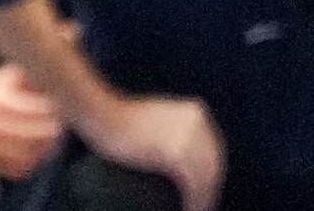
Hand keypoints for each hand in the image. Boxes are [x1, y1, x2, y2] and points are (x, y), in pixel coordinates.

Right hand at [77, 95, 223, 210]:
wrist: (100, 113)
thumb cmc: (119, 117)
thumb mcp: (155, 115)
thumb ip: (172, 126)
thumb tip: (178, 154)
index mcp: (196, 112)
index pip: (213, 151)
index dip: (210, 175)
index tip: (203, 192)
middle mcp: (198, 122)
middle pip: (213, 165)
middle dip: (209, 189)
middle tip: (198, 206)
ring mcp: (189, 137)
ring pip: (207, 178)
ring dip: (204, 200)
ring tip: (192, 210)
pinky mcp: (177, 153)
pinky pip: (194, 185)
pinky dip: (195, 202)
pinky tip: (189, 210)